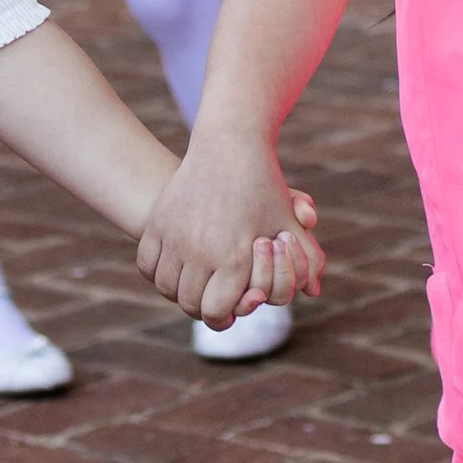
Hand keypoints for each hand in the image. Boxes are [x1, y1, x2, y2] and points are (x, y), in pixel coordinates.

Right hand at [140, 147, 322, 319]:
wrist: (229, 146)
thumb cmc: (265, 188)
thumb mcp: (289, 224)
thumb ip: (306, 262)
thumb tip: (314, 293)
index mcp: (234, 256)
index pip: (216, 312)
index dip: (223, 317)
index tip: (228, 311)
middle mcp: (200, 250)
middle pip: (190, 304)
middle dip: (202, 306)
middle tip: (211, 299)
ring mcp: (174, 236)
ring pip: (166, 287)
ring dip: (179, 290)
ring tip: (194, 282)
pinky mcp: (157, 223)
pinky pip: (148, 265)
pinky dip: (158, 271)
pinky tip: (175, 266)